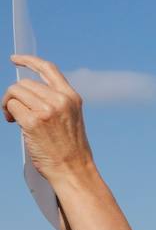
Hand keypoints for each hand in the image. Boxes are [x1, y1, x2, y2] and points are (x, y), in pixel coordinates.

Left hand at [4, 55, 95, 182]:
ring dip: (8, 103)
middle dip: (14, 94)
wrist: (73, 169)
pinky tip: (13, 122)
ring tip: (13, 118)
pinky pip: (11, 106)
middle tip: (13, 111)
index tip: (15, 59)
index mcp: (71, 98)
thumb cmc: (69, 148)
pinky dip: (8, 112)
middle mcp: (60, 100)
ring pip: (15, 92)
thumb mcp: (70, 118)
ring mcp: (47, 110)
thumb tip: (26, 91)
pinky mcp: (33, 122)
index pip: (48, 69)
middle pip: (24, 83)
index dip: (29, 60)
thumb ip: (55, 102)